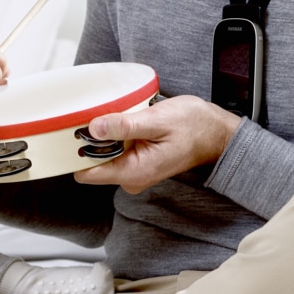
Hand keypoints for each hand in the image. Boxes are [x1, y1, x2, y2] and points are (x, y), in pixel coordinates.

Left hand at [72, 95, 241, 193]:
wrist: (216, 133)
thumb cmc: (194, 127)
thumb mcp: (157, 120)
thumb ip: (125, 125)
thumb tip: (94, 127)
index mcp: (134, 172)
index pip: (86, 172)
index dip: (77, 150)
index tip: (77, 129)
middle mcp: (131, 178)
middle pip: (92, 162)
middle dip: (93, 139)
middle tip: (104, 115)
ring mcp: (135, 172)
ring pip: (105, 154)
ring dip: (108, 135)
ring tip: (125, 117)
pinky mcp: (138, 162)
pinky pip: (117, 150)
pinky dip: (119, 135)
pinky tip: (131, 122)